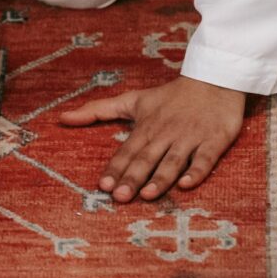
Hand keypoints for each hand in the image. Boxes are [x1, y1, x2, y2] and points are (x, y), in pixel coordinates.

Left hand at [58, 75, 245, 202]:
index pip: (127, 151)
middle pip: (147, 159)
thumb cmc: (170, 96)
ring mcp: (190, 138)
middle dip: (133, 177)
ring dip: (160, 178)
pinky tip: (186, 184)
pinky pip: (205, 159)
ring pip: (173, 161)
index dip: (115, 168)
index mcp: (146, 127)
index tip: (103, 186)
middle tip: (120, 197)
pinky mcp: (213, 141)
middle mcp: (166, 134)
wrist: (214, 80)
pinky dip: (196, 171)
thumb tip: (62, 117)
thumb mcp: (133, 100)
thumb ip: (98, 109)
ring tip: (147, 194)